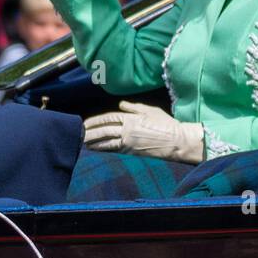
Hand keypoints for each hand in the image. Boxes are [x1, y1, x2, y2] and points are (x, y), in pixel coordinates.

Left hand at [83, 101, 202, 163]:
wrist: (177, 141)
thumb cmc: (167, 124)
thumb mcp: (151, 111)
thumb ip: (134, 107)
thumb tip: (121, 105)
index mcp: (132, 118)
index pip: (109, 118)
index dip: (96, 121)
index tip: (86, 123)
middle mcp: (128, 129)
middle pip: (104, 130)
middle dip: (90, 132)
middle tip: (79, 134)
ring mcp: (130, 142)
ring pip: (107, 141)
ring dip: (93, 142)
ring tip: (83, 144)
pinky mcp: (133, 152)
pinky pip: (114, 150)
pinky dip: (103, 149)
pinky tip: (96, 150)